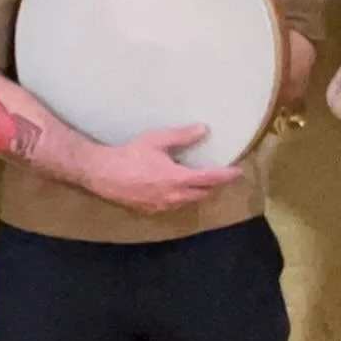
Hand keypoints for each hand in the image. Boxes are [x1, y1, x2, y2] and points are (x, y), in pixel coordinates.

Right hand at [83, 125, 243, 215]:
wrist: (103, 174)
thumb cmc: (130, 155)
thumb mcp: (157, 140)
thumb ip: (182, 136)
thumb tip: (204, 129)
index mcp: (178, 179)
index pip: (210, 179)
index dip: (226, 176)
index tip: (238, 172)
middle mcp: (174, 196)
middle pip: (204, 194)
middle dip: (217, 187)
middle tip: (224, 178)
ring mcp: (163, 206)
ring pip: (189, 202)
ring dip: (200, 194)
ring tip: (205, 184)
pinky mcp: (151, 210)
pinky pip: (174, 206)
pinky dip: (183, 198)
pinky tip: (179, 191)